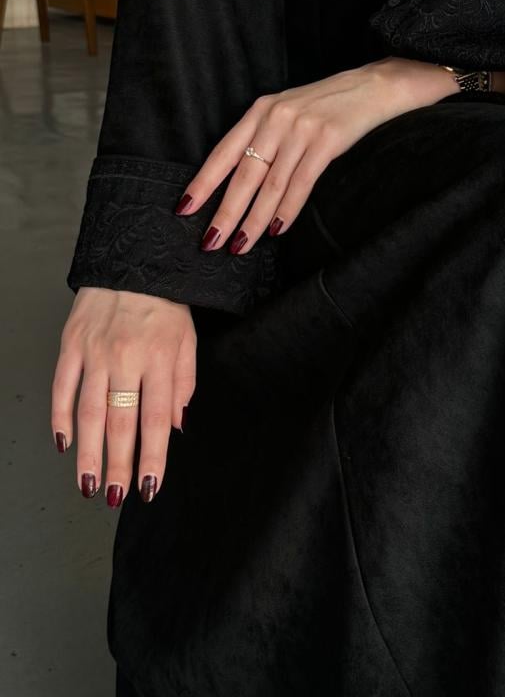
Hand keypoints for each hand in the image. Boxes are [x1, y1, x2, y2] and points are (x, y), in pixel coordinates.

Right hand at [51, 287, 195, 505]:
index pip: (155, 420)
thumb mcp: (187, 342)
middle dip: (117, 465)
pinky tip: (65, 443)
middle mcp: (126, 358)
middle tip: (115, 497)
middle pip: (119, 422)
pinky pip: (62, 387)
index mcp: (159, 359)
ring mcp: (95, 352)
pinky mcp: (71, 345)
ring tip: (88, 483)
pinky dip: (61, 417)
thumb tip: (175, 428)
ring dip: (87, 452)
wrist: (133, 262)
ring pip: (88, 412)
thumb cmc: (165, 306)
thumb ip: (182, 385)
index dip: (152, 457)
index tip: (149, 487)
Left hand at [175, 57, 504, 254]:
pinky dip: (287, 208)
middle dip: (225, 211)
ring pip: (270, 183)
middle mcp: (275, 116)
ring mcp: (301, 127)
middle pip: (244, 173)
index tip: (185, 209)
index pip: (224, 151)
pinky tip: (277, 229)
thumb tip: (245, 184)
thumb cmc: (334, 104)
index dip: (204, 182)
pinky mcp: (327, 138)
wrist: (379, 84)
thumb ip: (268, 139)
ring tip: (241, 245)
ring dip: (254, 219)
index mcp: (261, 110)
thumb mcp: (292, 112)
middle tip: (210, 241)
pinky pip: (301, 181)